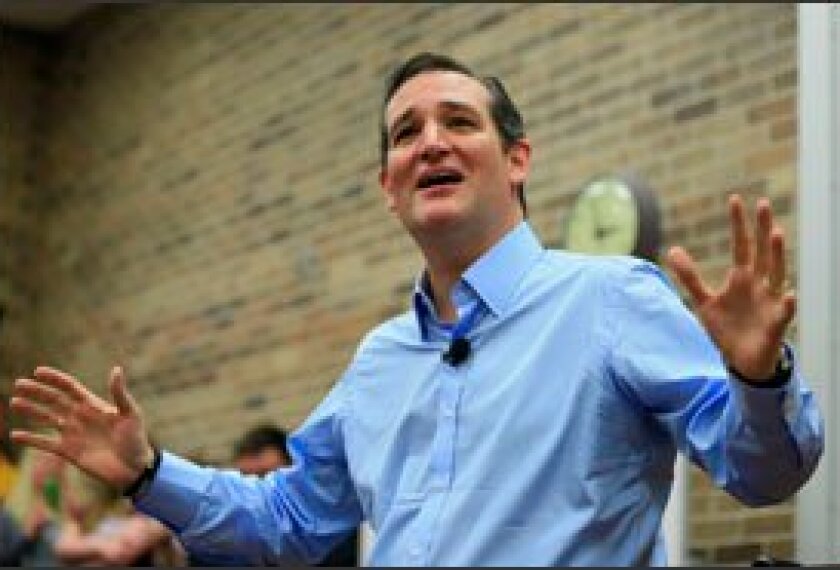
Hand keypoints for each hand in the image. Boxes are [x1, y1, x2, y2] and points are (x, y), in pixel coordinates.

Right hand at [10, 366, 153, 490]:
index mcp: (93, 405)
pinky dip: (30, 439)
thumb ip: (120, 394)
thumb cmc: (136, 439)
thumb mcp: (131, 414)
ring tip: (14, 402)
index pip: (70, 387)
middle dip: (36, 392)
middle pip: (53, 400)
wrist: (134, 469)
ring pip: (46, 419)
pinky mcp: (68, 452)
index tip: (38, 371)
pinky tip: (15, 434)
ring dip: (30, 411)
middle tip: (18, 384)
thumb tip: (116, 369)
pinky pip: (45, 443)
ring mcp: (72, 434)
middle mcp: (79, 417)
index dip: (55, 379)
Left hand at [666, 194, 794, 379]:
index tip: (735, 200)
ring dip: (778, 255)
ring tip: (776, 234)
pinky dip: (787, 304)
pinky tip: (789, 295)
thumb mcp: (704, 302)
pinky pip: (784, 313)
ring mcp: (770, 302)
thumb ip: (690, 277)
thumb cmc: (727, 328)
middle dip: (763, 229)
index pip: (741, 245)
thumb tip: (672, 249)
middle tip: (763, 204)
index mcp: (742, 278)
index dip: (738, 224)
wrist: (742, 360)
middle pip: (762, 252)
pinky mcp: (776, 324)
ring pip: (777, 274)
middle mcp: (759, 285)